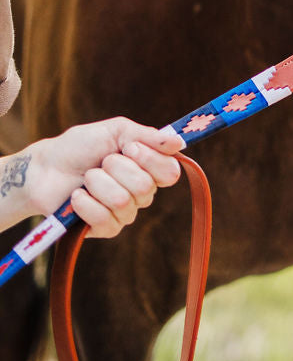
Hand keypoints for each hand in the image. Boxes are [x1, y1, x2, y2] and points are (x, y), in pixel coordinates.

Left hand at [0, 118, 184, 235]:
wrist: (45, 168)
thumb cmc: (80, 146)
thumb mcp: (116, 131)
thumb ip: (148, 137)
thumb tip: (179, 142)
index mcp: (148, 167)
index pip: (170, 172)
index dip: (150, 160)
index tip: (128, 147)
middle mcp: (141, 192)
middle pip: (145, 187)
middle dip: (117, 169)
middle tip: (101, 162)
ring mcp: (124, 212)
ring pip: (123, 202)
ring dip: (98, 184)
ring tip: (86, 178)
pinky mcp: (105, 229)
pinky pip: (106, 219)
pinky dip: (86, 203)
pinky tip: (77, 197)